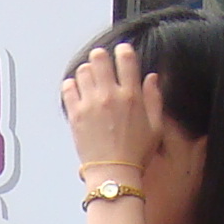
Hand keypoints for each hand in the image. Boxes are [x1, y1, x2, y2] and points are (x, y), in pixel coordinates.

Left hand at [60, 41, 162, 176]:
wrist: (114, 173)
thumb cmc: (136, 153)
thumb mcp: (155, 126)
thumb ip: (154, 98)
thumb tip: (151, 77)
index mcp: (131, 95)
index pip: (126, 58)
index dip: (123, 50)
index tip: (121, 52)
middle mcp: (109, 95)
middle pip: (99, 58)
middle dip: (101, 58)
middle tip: (102, 65)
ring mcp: (90, 103)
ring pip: (82, 70)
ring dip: (87, 72)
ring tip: (91, 82)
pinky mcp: (75, 114)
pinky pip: (68, 88)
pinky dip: (71, 85)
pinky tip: (78, 92)